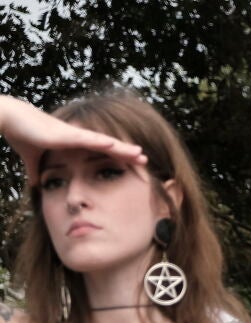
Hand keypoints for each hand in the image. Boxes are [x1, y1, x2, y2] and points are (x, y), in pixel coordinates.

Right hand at [0, 96, 146, 182]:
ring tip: (140, 153)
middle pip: (109, 147)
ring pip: (104, 142)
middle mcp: (78, 137)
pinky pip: (88, 138)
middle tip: (145, 161)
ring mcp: (74, 134)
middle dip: (127, 154)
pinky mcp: (66, 134)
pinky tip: (117, 145)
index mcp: (73, 143)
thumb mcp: (32, 158)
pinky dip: (103, 142)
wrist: (9, 119)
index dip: (117, 158)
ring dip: (122, 148)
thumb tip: (34, 185)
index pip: (100, 152)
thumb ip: (36, 170)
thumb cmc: (21, 133)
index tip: (132, 166)